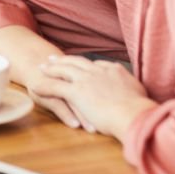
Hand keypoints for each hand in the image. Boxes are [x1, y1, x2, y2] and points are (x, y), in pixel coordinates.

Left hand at [27, 55, 155, 137]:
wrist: (134, 115)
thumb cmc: (140, 110)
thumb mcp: (138, 93)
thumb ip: (131, 88)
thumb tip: (133, 91)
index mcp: (114, 70)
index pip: (96, 64)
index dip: (85, 64)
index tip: (79, 64)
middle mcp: (98, 71)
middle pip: (77, 62)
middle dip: (64, 59)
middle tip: (53, 58)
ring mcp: (86, 80)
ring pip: (64, 70)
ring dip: (51, 68)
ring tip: (41, 67)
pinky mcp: (76, 92)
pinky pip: (55, 86)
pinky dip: (44, 85)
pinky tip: (34, 85)